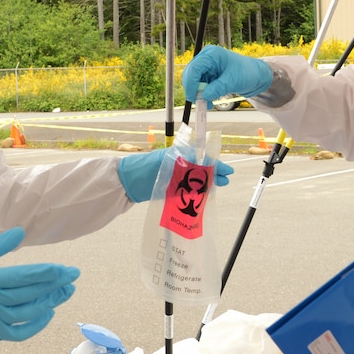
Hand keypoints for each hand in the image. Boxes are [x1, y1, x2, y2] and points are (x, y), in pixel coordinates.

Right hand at [0, 228, 77, 343]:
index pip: (24, 277)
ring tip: (66, 291)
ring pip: (30, 313)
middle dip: (56, 284)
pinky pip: (21, 332)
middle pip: (32, 293)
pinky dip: (37, 324)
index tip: (66, 268)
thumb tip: (21, 232)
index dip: (48, 273)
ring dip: (51, 302)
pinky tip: (48, 312)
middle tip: (73, 275)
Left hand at [118, 148, 233, 202]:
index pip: (202, 159)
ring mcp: (175, 180)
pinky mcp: (170, 191)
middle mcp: (178, 167)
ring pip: (196, 182)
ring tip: (218, 188)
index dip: (215, 164)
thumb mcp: (168, 161)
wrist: (127, 182)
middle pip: (201, 171)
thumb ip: (186, 163)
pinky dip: (197, 194)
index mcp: (178, 156)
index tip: (227, 171)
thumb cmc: (146, 167)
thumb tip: (205, 164)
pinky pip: (187, 192)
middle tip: (225, 181)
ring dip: (207, 185)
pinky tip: (205, 197)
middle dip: (214, 175)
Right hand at [182, 45, 272, 103]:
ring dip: (199, 94)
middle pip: (191, 74)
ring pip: (193, 81)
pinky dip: (202, 94)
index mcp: (212, 54)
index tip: (193, 98)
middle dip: (194, 90)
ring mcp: (206, 66)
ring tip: (209, 104)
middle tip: (200, 103)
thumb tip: (203, 96)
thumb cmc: (247, 73)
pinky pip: (199, 85)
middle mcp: (206, 58)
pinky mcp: (207, 74)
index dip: (191, 83)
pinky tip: (210, 101)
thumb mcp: (233, 81)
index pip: (195, 68)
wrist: (254, 76)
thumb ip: (218, 88)